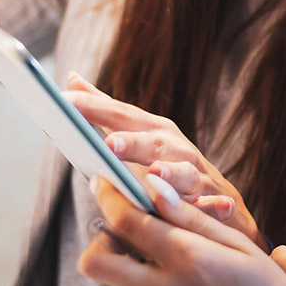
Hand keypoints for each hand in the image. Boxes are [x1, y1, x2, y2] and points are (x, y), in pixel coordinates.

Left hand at [67, 73, 263, 248]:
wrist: (219, 198)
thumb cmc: (171, 164)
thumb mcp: (141, 134)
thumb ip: (107, 111)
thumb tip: (72, 78)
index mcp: (155, 131)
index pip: (122, 116)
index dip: (95, 109)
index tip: (66, 102)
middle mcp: (178, 149)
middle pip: (153, 143)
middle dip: (132, 143)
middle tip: (109, 144)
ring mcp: (200, 176)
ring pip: (186, 174)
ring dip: (172, 173)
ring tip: (156, 174)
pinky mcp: (219, 204)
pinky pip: (218, 206)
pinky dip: (217, 205)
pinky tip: (216, 207)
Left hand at [79, 171, 285, 285]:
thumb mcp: (240, 248)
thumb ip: (192, 218)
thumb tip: (155, 187)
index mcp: (188, 260)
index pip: (125, 221)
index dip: (108, 195)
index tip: (105, 178)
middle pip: (96, 260)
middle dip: (100, 233)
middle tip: (123, 216)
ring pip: (118, 276)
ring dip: (129, 254)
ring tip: (168, 244)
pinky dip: (150, 276)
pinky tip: (185, 274)